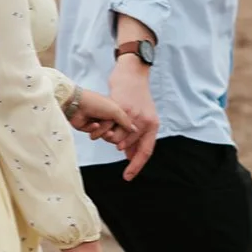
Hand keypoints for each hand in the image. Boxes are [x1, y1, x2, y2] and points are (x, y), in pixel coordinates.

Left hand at [68, 89, 135, 145]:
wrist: (78, 103)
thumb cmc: (97, 103)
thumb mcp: (116, 110)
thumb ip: (126, 121)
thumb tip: (135, 130)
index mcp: (115, 112)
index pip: (123, 126)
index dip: (122, 130)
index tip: (121, 131)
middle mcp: (106, 117)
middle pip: (113, 133)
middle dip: (110, 132)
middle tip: (108, 130)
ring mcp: (97, 123)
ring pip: (103, 136)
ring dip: (100, 131)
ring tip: (98, 124)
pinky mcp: (87, 128)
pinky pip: (93, 135)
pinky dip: (93, 129)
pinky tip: (92, 123)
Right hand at [108, 58, 159, 180]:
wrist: (132, 73)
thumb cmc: (136, 97)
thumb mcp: (143, 117)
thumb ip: (137, 137)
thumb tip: (132, 158)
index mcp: (152, 125)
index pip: (146, 151)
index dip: (137, 165)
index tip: (127, 177)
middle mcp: (145, 121)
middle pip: (129, 145)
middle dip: (118, 145)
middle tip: (110, 137)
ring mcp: (133, 114)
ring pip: (118, 136)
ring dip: (108, 137)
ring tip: (103, 130)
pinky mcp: (121, 107)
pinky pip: (110, 125)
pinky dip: (103, 128)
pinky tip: (98, 126)